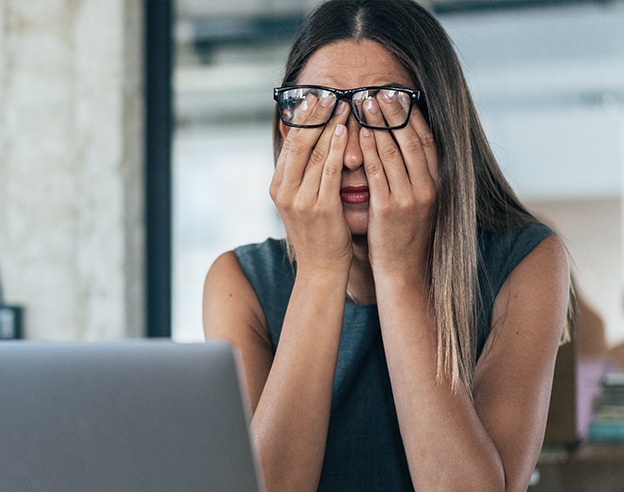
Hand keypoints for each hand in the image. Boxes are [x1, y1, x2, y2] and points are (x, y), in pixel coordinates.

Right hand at [270, 100, 353, 276]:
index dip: (302, 118)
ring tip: (344, 104)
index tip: (315, 96)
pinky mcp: (321, 207)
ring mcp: (301, 200)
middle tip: (329, 92)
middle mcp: (284, 191)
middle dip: (315, 115)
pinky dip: (338, 148)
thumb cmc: (317, 232)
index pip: (289, 143)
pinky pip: (330, 170)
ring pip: (316, 152)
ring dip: (331, 125)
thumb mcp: (301, 200)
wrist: (321, 268)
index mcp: (277, 186)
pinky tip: (346, 131)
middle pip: (299, 143)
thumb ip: (302, 173)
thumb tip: (308, 141)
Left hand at [358, 93, 438, 277]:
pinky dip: (371, 150)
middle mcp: (427, 187)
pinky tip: (361, 133)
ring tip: (365, 102)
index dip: (413, 115)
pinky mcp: (390, 209)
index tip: (400, 94)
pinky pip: (379, 173)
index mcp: (435, 183)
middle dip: (394, 112)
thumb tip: (402, 147)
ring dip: (379, 124)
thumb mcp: (416, 202)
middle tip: (378, 89)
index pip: (426, 140)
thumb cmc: (403, 235)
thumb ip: (412, 176)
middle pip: (411, 140)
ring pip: (394, 152)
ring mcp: (410, 198)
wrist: (403, 271)